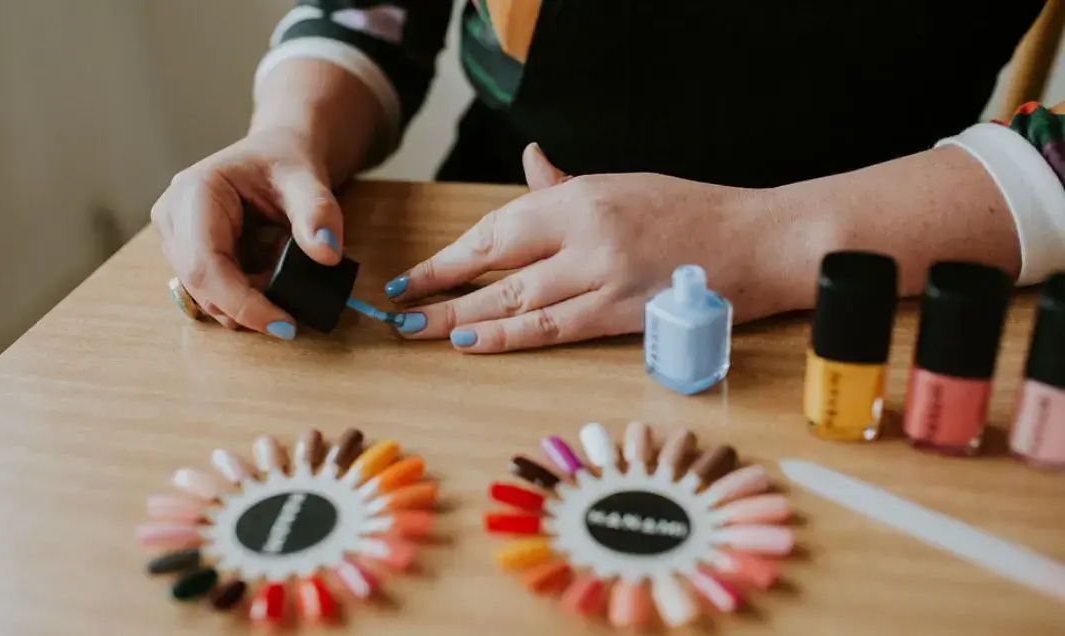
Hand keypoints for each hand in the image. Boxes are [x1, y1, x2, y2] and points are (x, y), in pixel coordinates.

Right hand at [151, 128, 343, 338]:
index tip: (284, 325)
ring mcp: (176, 239)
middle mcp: (173, 217)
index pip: (206, 265)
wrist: (277, 154)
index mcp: (193, 193)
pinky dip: (246, 294)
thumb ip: (318, 213)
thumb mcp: (308, 180)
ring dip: (249, 300)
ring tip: (281, 269)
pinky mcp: (188, 255)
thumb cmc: (286, 161)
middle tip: (293, 308)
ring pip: (206, 295)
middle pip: (201, 286)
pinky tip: (269, 273)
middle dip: (249, 306)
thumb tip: (328, 254)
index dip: (242, 303)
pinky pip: (214, 292)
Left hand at [384, 144, 796, 352]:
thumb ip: (566, 187)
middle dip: (441, 291)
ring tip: (421, 333)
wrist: (762, 240)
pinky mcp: (625, 314)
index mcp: (582, 196)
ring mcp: (604, 276)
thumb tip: (529, 165)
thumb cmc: (695, 210)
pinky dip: (508, 339)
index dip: (450, 256)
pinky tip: (473, 344)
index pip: (498, 228)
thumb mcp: (624, 185)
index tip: (415, 274)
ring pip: (516, 304)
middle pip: (496, 267)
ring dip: (462, 321)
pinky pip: (553, 330)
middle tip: (398, 312)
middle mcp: (586, 234)